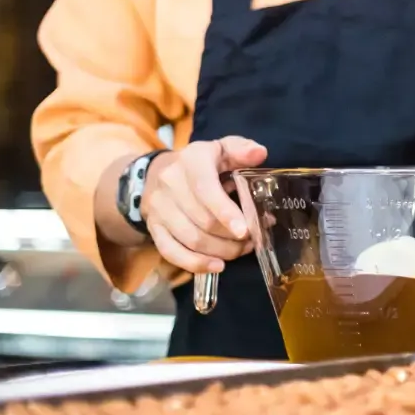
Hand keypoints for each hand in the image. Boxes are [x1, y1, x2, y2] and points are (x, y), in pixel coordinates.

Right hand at [143, 137, 266, 275]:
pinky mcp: (153, 227)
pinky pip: (171, 252)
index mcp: (191, 161)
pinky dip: (195, 264)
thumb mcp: (222, 148)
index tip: (245, 230)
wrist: (157, 172)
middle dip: (230, 237)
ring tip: (241, 251)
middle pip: (202, 220)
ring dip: (219, 251)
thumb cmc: (201, 162)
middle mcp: (170, 184)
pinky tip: (217, 266)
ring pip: (190, 239)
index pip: (206, 191)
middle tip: (252, 240)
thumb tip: (260, 153)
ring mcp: (159, 208)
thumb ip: (242, 149)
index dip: (226, 213)